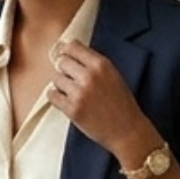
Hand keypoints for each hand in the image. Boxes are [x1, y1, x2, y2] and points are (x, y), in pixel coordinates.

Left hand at [46, 40, 157, 159]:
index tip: (66, 56)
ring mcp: (79, 93)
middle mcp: (89, 76)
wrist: (127, 131)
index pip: (73, 47)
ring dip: (60, 84)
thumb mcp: (113, 75)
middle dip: (64, 68)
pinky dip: (55, 96)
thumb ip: (94, 64)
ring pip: (56, 78)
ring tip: (70, 91)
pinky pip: (52, 95)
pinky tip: (64, 100)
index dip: (68, 52)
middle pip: (62, 61)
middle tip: (69, 78)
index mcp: (101, 65)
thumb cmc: (121, 104)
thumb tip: (71, 53)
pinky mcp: (72, 109)